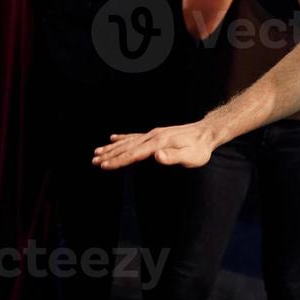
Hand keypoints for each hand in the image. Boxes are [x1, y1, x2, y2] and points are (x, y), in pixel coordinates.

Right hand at [92, 122, 216, 169]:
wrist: (206, 133)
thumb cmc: (200, 149)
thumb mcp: (191, 156)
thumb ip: (174, 157)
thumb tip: (157, 156)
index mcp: (158, 143)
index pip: (134, 154)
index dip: (118, 161)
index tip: (104, 165)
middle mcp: (152, 137)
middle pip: (126, 147)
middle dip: (109, 155)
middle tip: (93, 160)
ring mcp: (153, 134)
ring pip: (128, 141)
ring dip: (112, 147)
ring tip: (97, 151)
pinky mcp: (155, 134)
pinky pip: (134, 136)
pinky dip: (122, 138)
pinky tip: (114, 138)